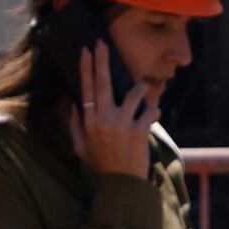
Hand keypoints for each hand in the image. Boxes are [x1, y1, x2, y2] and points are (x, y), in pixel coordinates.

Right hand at [74, 43, 160, 177]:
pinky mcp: (139, 131)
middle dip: (102, 60)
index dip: (86, 68)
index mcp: (89, 122)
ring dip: (141, 88)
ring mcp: (122, 125)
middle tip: (102, 43)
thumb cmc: (101, 165)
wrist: (122, 184)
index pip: (86, 89)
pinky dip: (155, 109)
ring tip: (143, 89)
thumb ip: (75, 125)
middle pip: (103, 83)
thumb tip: (73, 103)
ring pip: (134, 94)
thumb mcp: (80, 147)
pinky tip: (155, 111)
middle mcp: (104, 120)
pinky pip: (151, 111)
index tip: (86, 51)